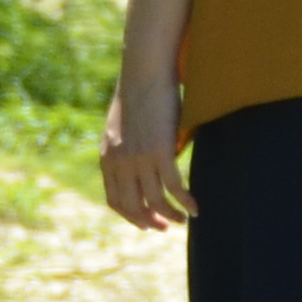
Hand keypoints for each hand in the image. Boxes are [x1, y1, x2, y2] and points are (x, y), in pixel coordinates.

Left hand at [99, 74, 194, 230]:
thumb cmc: (138, 94)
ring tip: (182, 220)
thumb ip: (127, 149)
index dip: (131, 216)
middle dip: (150, 222)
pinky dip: (185, 202)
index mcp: (107, 158)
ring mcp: (139, 159)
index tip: (146, 222)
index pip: (115, 200)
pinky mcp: (160, 152)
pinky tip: (194, 209)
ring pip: (155, 201)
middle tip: (164, 227)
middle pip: (133, 206)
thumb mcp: (123, 127)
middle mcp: (120, 163)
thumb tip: (143, 166)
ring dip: (170, 216)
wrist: (145, 73)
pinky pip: (174, 188)